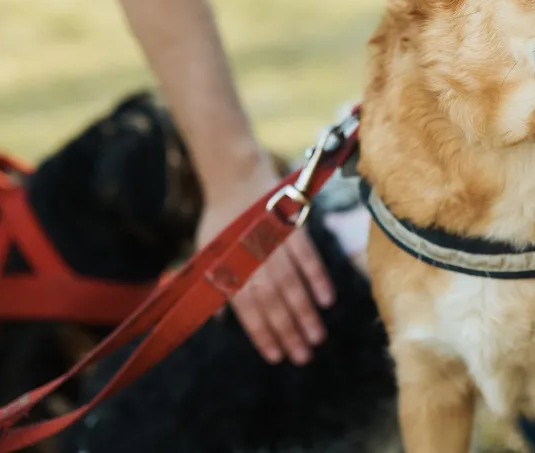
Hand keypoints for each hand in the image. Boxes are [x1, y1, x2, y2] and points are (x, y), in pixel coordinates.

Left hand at [196, 158, 335, 365]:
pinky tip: (327, 300)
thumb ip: (216, 285)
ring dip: (306, 313)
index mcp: (231, 269)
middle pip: (274, 303)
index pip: (248, 310)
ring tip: (318, 338)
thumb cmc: (221, 219)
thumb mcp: (207, 254)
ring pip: (293, 286)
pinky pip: (308, 257)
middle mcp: (254, 261)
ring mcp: (275, 245)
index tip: (276, 357)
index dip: (263, 335)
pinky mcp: (294, 229)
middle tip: (303, 358)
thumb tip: (220, 318)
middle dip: (289, 332)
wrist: (236, 177)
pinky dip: (318, 278)